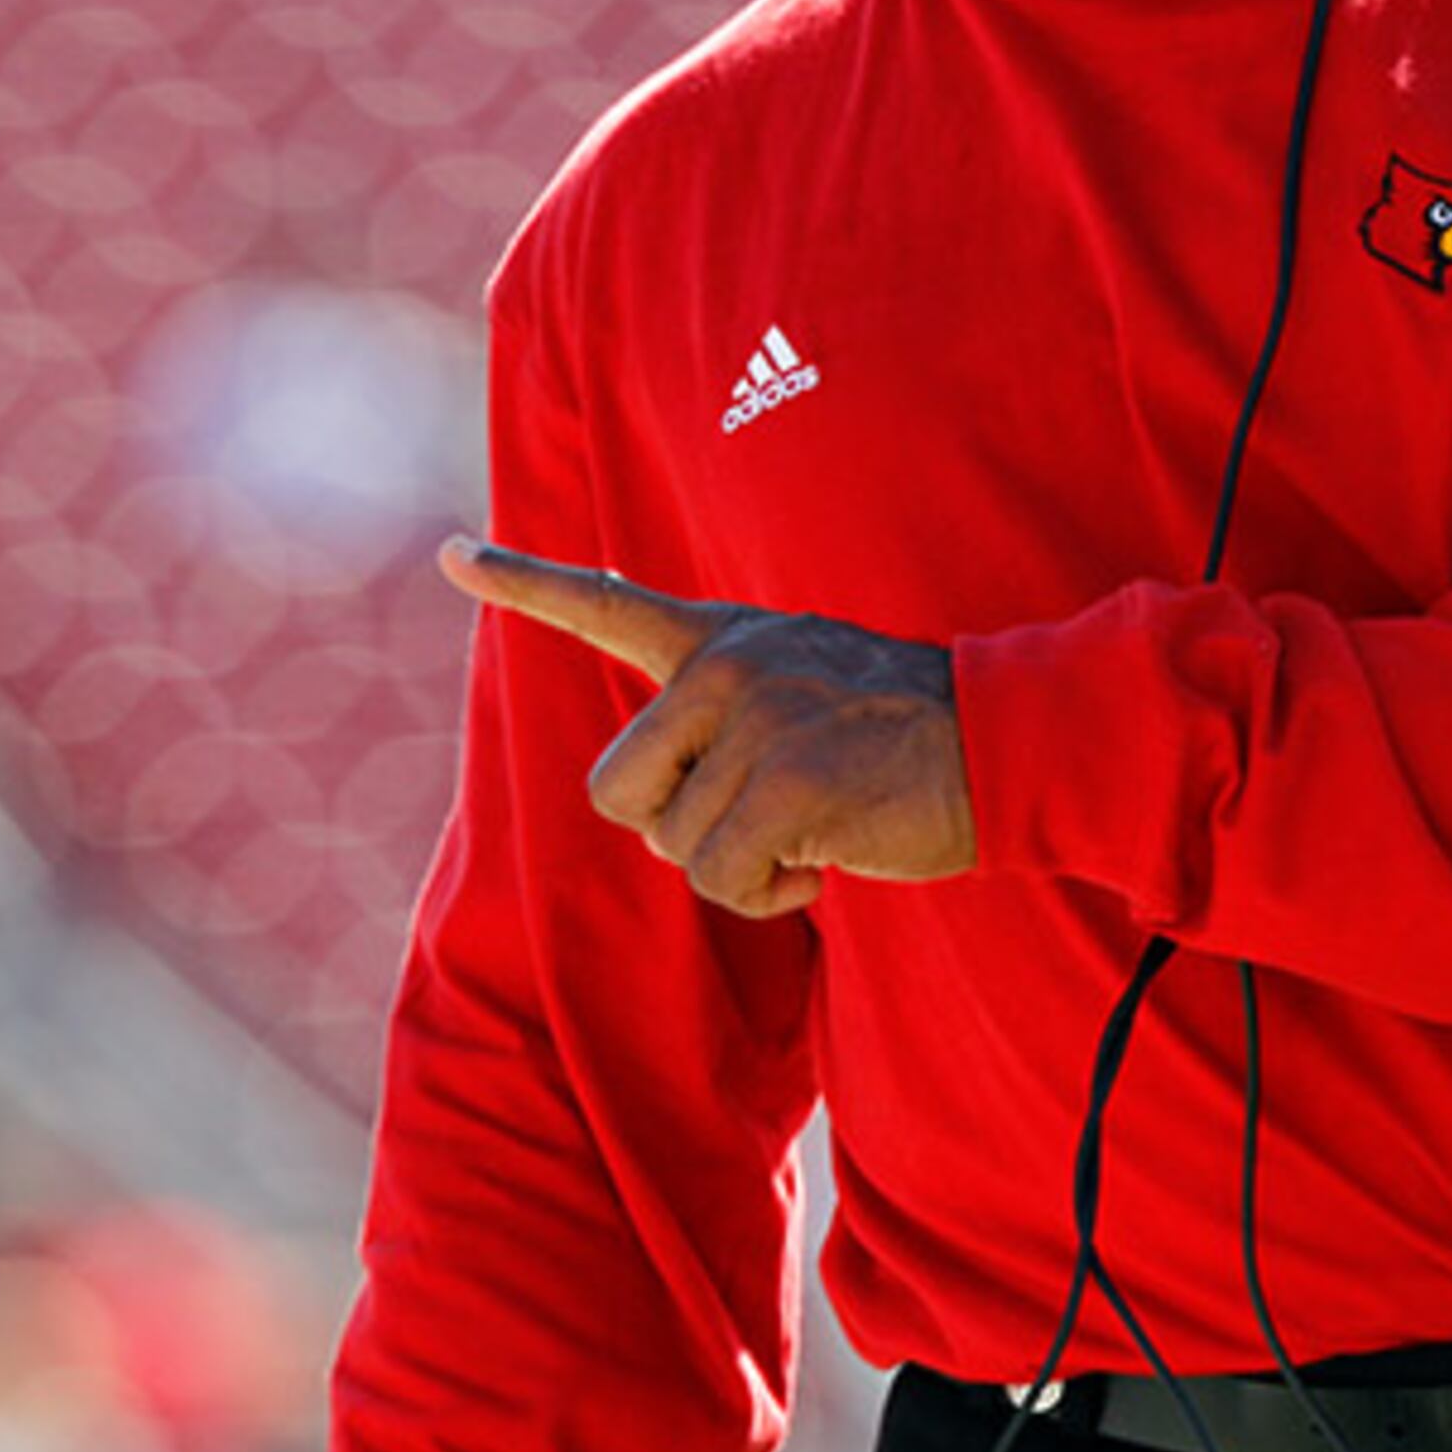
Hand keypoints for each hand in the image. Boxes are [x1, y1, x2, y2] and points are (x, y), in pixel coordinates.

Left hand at [441, 535, 975, 918]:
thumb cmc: (899, 738)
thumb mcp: (801, 685)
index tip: (453, 557)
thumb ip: (724, 713)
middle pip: (618, 791)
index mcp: (723, 639)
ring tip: (811, 828)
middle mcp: (723, 668)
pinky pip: (723, 879)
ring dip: (739, 866)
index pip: (606, 605)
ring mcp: (752, 721)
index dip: (522, 584)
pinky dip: (770, 895)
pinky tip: (824, 861)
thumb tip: (658, 796)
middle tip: (759, 815)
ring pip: (676, 846)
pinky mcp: (783, 785)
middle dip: (677, 827)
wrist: (999, 743)